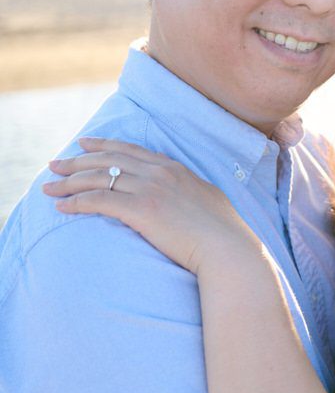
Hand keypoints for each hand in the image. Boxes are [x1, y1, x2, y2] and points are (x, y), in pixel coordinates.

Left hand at [43, 136, 260, 273]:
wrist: (228, 248)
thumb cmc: (224, 232)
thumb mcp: (208, 201)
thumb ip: (190, 192)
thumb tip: (186, 196)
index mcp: (174, 168)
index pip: (130, 150)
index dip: (104, 146)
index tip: (84, 145)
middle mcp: (159, 172)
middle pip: (108, 160)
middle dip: (77, 161)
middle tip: (55, 163)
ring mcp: (150, 188)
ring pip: (98, 178)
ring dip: (69, 182)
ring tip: (49, 186)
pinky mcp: (141, 209)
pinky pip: (99, 201)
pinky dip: (76, 202)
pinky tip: (61, 206)